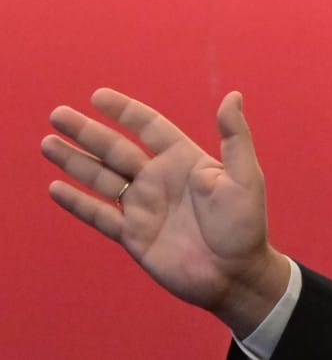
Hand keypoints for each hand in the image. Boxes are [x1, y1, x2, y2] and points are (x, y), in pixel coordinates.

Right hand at [41, 88, 289, 336]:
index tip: (97, 96)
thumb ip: (235, 137)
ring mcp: (144, 206)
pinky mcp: (133, 235)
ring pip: (101, 178)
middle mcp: (160, 178)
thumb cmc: (245, 224)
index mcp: (184, 159)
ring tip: (46, 143)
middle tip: (57, 114)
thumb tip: (232, 96)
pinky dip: (77, 202)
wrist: (234, 275)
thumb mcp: (245, 176)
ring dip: (75, 161)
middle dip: (87, 132)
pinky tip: (55, 188)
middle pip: (116, 149)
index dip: (124, 111)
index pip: (149, 127)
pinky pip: (99, 215)